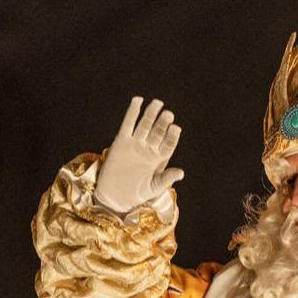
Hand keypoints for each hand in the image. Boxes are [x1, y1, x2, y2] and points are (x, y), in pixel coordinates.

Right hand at [94, 96, 183, 213]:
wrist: (116, 196)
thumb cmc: (137, 193)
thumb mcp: (154, 187)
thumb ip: (167, 178)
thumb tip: (181, 173)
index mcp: (159, 158)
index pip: (168, 143)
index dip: (172, 135)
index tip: (176, 128)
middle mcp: (149, 148)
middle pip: (157, 131)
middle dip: (163, 122)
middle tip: (168, 114)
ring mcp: (135, 143)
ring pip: (145, 125)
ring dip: (151, 113)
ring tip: (157, 103)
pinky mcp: (121, 141)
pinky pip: (128, 124)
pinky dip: (132, 112)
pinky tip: (138, 100)